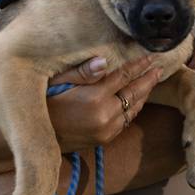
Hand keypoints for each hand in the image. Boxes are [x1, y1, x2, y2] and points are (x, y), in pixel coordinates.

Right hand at [47, 55, 163, 151]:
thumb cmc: (42, 103)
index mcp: (94, 97)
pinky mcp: (104, 139)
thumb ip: (82, 72)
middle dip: (148, 79)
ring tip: (153, 80)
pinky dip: (133, 108)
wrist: (33, 139)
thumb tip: (104, 61)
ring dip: (144, 94)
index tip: (151, 56)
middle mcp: (105, 115)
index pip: (124, 76)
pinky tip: (137, 99)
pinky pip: (125, 120)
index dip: (139, 65)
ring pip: (133, 108)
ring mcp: (106, 129)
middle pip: (134, 93)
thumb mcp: (57, 82)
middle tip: (161, 67)